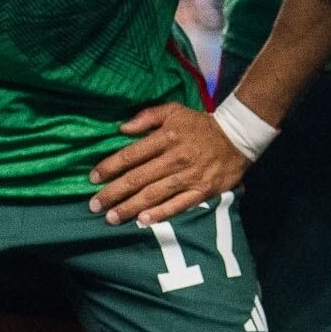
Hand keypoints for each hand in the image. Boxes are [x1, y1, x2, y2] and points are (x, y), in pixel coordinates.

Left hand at [89, 101, 249, 225]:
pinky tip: (143, 220)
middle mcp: (174, 158)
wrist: (237, 137)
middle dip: (113, 193)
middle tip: (94, 206)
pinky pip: (178, 205)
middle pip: (138, 178)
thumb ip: (147, 117)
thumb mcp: (174, 111)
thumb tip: (122, 129)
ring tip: (111, 218)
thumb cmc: (199, 124)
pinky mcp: (201, 191)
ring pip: (154, 194)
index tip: (92, 178)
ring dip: (130, 207)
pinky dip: (160, 213)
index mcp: (165, 138)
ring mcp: (188, 177)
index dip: (109, 167)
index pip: (131, 155)